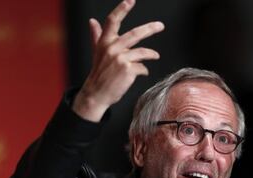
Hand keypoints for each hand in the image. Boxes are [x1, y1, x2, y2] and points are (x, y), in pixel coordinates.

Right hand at [73, 0, 163, 121]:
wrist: (97, 93)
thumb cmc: (99, 73)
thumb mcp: (97, 52)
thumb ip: (96, 35)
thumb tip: (92, 21)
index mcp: (105, 42)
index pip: (112, 21)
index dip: (122, 9)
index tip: (130, 0)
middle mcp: (112, 48)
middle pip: (134, 34)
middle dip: (149, 29)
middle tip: (160, 25)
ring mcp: (120, 59)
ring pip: (142, 52)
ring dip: (151, 54)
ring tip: (155, 56)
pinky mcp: (128, 70)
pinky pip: (143, 67)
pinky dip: (144, 70)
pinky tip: (142, 72)